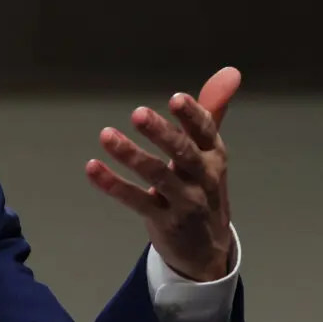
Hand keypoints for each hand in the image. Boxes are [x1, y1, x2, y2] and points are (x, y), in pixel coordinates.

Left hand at [85, 67, 241, 281]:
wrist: (208, 250)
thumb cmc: (203, 188)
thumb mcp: (209, 152)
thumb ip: (211, 111)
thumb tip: (230, 71)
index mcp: (214, 156)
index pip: (206, 132)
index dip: (193, 116)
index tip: (176, 98)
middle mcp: (203, 179)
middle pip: (184, 154)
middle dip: (162, 133)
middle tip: (137, 113)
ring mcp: (184, 203)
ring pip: (158, 177)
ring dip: (131, 155)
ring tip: (106, 135)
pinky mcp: (163, 222)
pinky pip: (136, 201)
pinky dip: (114, 185)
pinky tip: (92, 167)